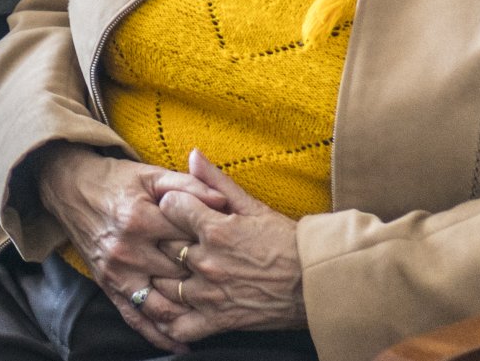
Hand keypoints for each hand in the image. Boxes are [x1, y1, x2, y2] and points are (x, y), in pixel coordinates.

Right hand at [33, 144, 227, 350]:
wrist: (69, 189)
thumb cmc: (115, 180)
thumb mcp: (151, 174)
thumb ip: (188, 186)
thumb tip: (222, 200)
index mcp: (142, 219)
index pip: (190, 239)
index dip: (215, 243)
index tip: (233, 248)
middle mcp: (129, 250)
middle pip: (180, 274)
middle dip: (206, 278)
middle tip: (230, 281)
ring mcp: (117, 273)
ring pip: (161, 304)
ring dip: (188, 313)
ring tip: (215, 316)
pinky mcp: (108, 286)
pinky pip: (135, 318)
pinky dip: (159, 335)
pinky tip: (180, 343)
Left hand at [136, 150, 305, 343]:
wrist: (316, 284)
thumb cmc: (287, 242)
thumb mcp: (253, 206)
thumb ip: (217, 182)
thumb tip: (192, 154)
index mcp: (215, 229)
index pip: (168, 207)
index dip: (170, 205)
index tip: (176, 208)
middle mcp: (207, 261)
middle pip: (162, 244)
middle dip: (164, 239)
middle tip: (172, 239)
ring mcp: (210, 293)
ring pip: (163, 284)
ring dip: (163, 276)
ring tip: (170, 270)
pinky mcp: (218, 320)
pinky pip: (178, 326)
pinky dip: (169, 320)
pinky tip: (172, 308)